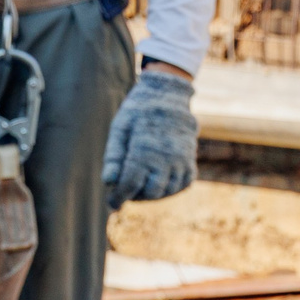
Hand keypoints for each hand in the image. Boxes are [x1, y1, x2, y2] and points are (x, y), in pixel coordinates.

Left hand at [101, 63, 198, 208]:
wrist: (169, 95)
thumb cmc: (138, 111)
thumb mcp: (120, 128)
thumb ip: (113, 156)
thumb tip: (108, 182)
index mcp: (145, 151)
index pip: (130, 185)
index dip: (118, 198)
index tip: (112, 204)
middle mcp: (167, 159)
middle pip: (150, 192)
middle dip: (136, 195)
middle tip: (126, 187)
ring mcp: (182, 161)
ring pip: (168, 191)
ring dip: (152, 193)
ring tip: (141, 181)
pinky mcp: (190, 160)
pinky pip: (183, 184)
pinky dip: (171, 187)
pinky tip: (158, 178)